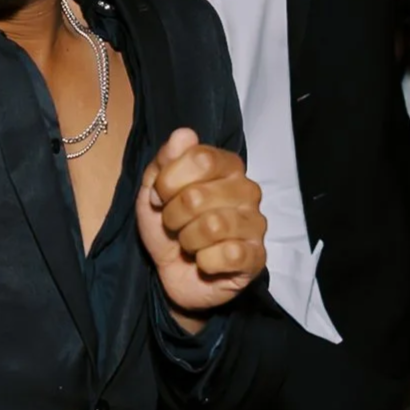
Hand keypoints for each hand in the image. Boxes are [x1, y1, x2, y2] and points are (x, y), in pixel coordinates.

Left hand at [136, 128, 268, 328]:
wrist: (173, 274)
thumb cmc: (168, 227)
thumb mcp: (154, 191)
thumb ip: (165, 161)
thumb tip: (184, 134)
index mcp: (227, 166)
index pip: (200, 158)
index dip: (169, 181)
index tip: (160, 196)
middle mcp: (247, 190)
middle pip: (198, 195)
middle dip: (173, 215)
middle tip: (174, 225)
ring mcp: (256, 224)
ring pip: (212, 226)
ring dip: (187, 240)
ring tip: (188, 243)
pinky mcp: (256, 257)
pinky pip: (226, 254)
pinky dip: (204, 261)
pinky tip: (205, 261)